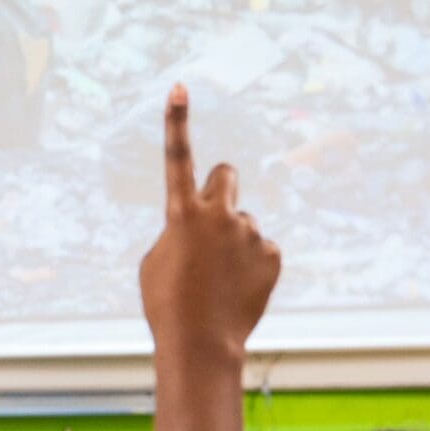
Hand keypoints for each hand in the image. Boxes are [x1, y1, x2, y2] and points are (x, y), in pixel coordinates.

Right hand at [137, 87, 280, 361]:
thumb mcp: (157, 261)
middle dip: (220, 188)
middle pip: (227, 175)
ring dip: (233, 242)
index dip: (178, 121)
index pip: (178, 157)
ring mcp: (250, 233)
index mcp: (181, 213)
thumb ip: (178, 231)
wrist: (200, 343)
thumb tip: (200, 225)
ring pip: (242, 224)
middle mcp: (219, 214)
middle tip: (213, 217)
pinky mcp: (272, 254)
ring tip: (220, 280)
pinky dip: (251, 266)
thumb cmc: (166, 303)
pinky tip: (239, 289)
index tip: (181, 87)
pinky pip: (261, 250)